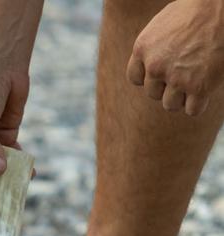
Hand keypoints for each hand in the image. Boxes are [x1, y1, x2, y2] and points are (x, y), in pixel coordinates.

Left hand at [127, 0, 223, 115]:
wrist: (222, 7)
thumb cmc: (197, 9)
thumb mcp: (164, 24)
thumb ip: (153, 47)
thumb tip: (149, 64)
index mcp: (143, 47)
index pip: (135, 78)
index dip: (150, 77)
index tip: (163, 72)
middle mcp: (155, 65)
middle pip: (153, 93)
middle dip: (167, 86)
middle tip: (186, 71)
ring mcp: (176, 78)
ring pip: (171, 105)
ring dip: (183, 97)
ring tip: (196, 79)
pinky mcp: (198, 87)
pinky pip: (192, 110)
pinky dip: (199, 103)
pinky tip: (206, 86)